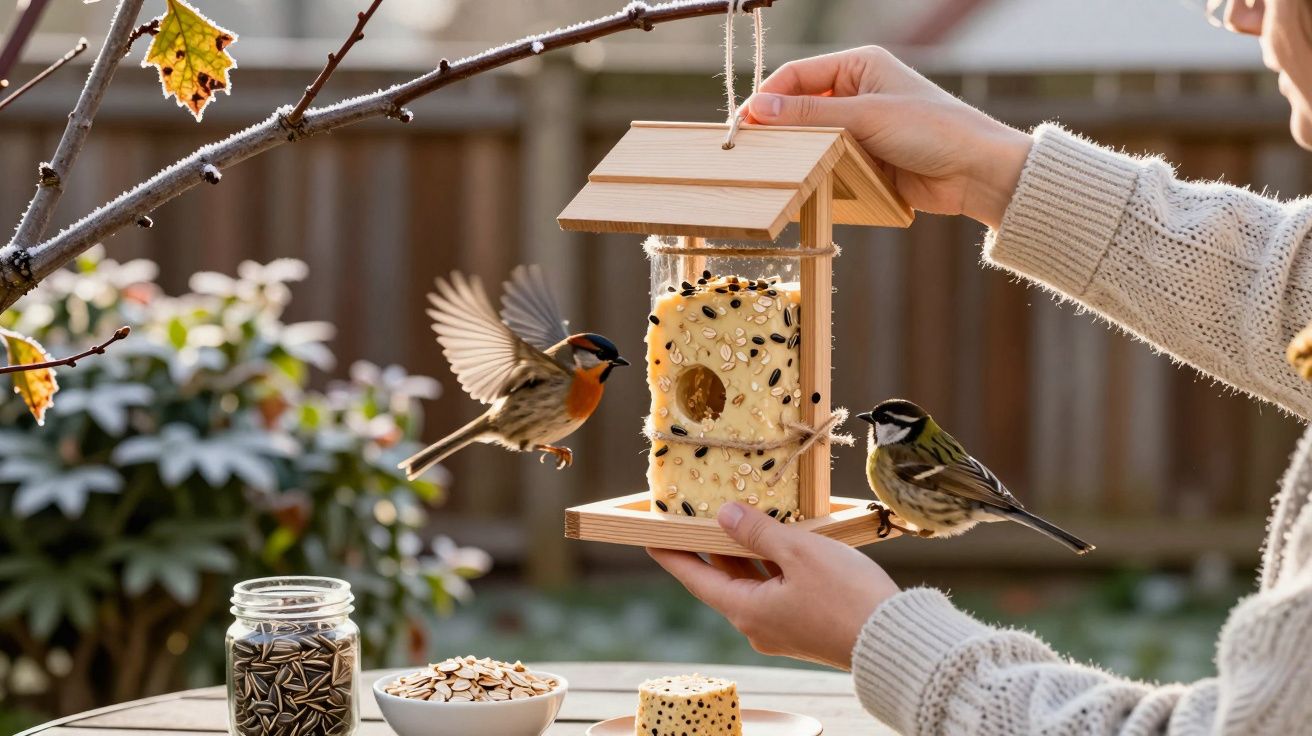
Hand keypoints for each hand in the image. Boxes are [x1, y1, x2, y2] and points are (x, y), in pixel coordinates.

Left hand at [647, 502, 898, 669]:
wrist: (895, 642)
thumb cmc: (847, 597)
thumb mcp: (799, 553)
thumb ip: (758, 533)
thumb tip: (725, 518)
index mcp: (747, 611)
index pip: (697, 579)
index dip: (673, 556)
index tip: (650, 538)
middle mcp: (758, 625)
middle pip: (724, 580)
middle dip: (711, 549)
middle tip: (691, 519)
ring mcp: (782, 628)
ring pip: (753, 583)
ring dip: (744, 554)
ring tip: (733, 519)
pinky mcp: (805, 626)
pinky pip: (776, 590)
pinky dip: (770, 565)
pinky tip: (777, 542)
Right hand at [745, 46, 1032, 228]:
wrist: (975, 173)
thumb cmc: (931, 130)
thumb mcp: (866, 116)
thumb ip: (811, 115)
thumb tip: (759, 109)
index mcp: (859, 66)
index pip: (797, 76)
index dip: (768, 98)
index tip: (743, 123)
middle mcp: (856, 93)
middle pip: (799, 108)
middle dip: (777, 127)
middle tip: (748, 149)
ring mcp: (859, 128)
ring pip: (811, 138)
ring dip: (795, 152)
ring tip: (769, 168)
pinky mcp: (864, 159)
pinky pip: (827, 162)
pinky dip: (813, 171)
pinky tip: (799, 181)